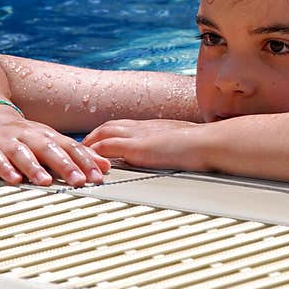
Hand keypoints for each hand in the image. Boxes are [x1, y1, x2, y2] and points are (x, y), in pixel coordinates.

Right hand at [0, 108, 110, 186]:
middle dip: (66, 165)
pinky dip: (5, 169)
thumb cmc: (22, 135)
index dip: (86, 161)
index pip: (71, 148)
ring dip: (35, 167)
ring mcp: (8, 142)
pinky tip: (13, 179)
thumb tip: (105, 166)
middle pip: (50, 150)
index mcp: (47, 136)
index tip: (99, 175)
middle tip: (80, 181)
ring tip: (45, 181)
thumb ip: (76, 154)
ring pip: (23, 154)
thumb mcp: (49, 141)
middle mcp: (30, 137)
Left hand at [82, 119, 208, 171]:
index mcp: (154, 127)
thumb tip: (180, 155)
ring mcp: (139, 135)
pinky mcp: (137, 147)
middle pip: (109, 126)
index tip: (102, 143)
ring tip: (79, 156)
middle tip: (83, 148)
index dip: (111, 133)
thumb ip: (176, 148)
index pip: (125, 126)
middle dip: (94, 137)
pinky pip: (106, 147)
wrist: (209, 142)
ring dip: (90, 143)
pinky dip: (94, 153)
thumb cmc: (204, 145)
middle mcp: (143, 127)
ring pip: (103, 133)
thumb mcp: (186, 144)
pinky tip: (88, 162)